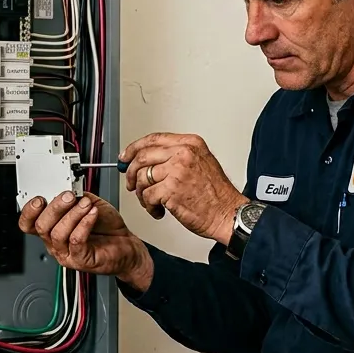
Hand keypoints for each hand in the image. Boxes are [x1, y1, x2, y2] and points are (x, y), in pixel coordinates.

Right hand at [18, 192, 152, 289]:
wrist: (126, 244)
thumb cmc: (106, 227)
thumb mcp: (87, 204)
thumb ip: (74, 196)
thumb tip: (66, 187)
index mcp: (52, 228)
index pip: (28, 223)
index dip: (28, 211)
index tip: (40, 197)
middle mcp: (55, 243)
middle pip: (41, 226)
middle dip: (54, 208)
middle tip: (69, 197)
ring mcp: (66, 253)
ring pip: (57, 234)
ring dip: (72, 214)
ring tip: (86, 204)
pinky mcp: (80, 260)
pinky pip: (76, 241)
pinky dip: (84, 224)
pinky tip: (92, 214)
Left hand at [120, 133, 249, 244]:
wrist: (228, 213)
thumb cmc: (216, 194)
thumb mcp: (200, 163)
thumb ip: (176, 156)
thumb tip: (147, 160)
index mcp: (190, 143)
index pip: (153, 139)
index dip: (134, 148)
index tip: (125, 157)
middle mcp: (183, 153)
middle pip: (142, 156)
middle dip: (132, 173)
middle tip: (132, 184)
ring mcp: (177, 170)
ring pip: (143, 178)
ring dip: (143, 194)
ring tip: (153, 202)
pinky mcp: (171, 189)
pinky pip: (148, 196)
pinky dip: (150, 206)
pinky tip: (159, 210)